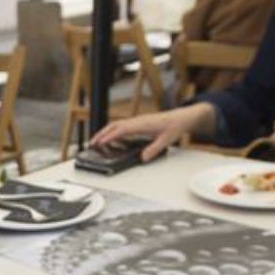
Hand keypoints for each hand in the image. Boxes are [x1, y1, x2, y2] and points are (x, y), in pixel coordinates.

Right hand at [91, 103, 214, 160]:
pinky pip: (122, 125)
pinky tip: (111, 138)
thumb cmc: (174, 126)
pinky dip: (112, 131)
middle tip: (91, 144)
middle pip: (114, 125)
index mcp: (142, 124)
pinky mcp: (138, 122)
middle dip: (101, 134)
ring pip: (116, 124)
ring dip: (105, 132)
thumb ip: (154, 149)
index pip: (121, 130)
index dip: (109, 136)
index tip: (100, 143)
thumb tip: (143, 158)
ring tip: (96, 141)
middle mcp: (137, 121)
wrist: (182, 117)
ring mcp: (137, 121)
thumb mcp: (167, 140)